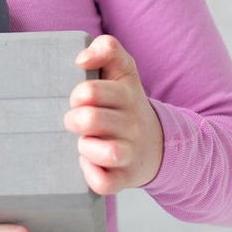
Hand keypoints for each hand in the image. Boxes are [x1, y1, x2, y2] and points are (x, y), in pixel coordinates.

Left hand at [64, 34, 163, 194]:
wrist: (158, 144)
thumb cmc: (125, 104)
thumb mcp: (123, 70)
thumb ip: (106, 48)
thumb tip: (81, 59)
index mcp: (126, 94)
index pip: (90, 90)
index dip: (77, 95)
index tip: (79, 99)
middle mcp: (132, 123)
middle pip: (90, 120)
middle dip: (74, 120)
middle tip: (75, 121)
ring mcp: (131, 152)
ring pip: (107, 153)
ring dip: (85, 148)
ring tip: (84, 143)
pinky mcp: (125, 178)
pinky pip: (104, 183)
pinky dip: (91, 175)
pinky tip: (88, 164)